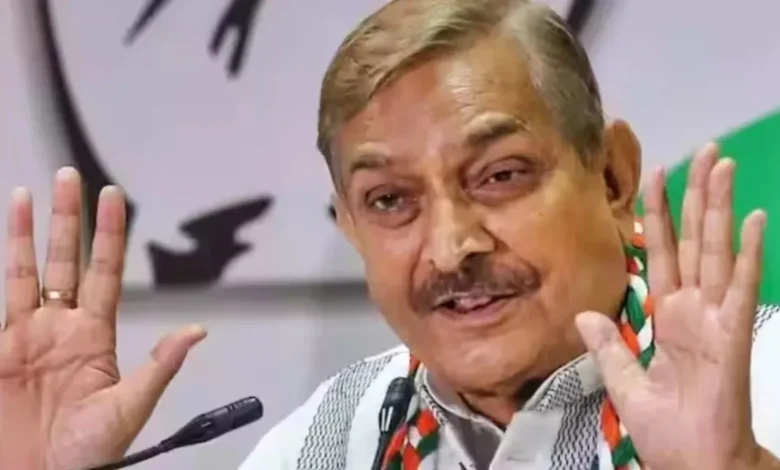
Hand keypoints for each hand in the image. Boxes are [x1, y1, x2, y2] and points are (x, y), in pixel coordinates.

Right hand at [0, 168, 205, 469]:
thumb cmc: (88, 453)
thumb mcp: (129, 408)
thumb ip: (159, 367)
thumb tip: (197, 331)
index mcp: (95, 335)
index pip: (105, 272)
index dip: (110, 235)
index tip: (114, 198)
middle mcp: (61, 327)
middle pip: (65, 260)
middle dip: (68, 220)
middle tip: (72, 177)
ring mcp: (26, 336)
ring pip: (26, 271)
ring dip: (26, 233)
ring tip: (29, 193)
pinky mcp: (0, 350)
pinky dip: (3, 264)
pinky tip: (5, 237)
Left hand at [576, 143, 766, 469]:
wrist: (691, 463)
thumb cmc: (666, 429)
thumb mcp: (623, 382)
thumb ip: (606, 346)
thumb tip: (583, 314)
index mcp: (666, 316)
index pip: (663, 253)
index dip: (659, 215)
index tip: (655, 174)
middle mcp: (692, 308)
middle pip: (694, 240)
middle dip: (697, 196)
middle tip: (705, 151)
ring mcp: (715, 318)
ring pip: (717, 251)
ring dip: (721, 208)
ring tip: (725, 167)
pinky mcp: (731, 334)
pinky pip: (740, 288)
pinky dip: (748, 254)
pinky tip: (754, 220)